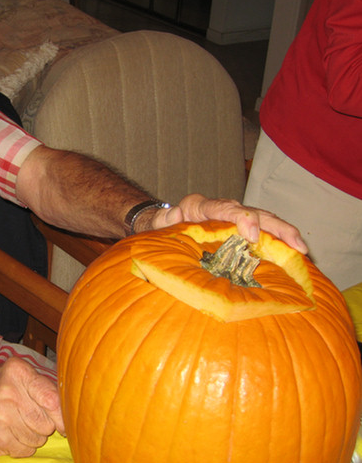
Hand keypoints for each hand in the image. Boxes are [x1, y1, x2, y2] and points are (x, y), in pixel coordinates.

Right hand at [0, 357, 64, 456]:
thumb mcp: (18, 375)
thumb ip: (44, 387)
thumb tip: (71, 414)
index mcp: (17, 372)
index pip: (51, 399)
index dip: (61, 416)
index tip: (63, 423)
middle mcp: (7, 392)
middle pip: (46, 423)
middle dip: (44, 424)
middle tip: (30, 416)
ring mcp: (0, 416)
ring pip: (38, 439)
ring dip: (33, 436)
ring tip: (18, 423)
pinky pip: (25, 451)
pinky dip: (22, 446)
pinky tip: (10, 433)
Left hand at [151, 193, 307, 253]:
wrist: (163, 226)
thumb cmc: (162, 227)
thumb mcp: (160, 223)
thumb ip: (165, 219)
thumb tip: (172, 214)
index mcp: (201, 206)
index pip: (225, 208)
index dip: (242, 219)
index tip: (253, 234)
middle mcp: (223, 209)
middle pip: (254, 213)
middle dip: (276, 227)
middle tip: (295, 244)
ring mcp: (234, 219)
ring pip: (265, 221)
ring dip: (285, 234)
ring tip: (302, 250)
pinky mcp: (241, 231)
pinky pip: (264, 234)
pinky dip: (280, 243)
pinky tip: (295, 256)